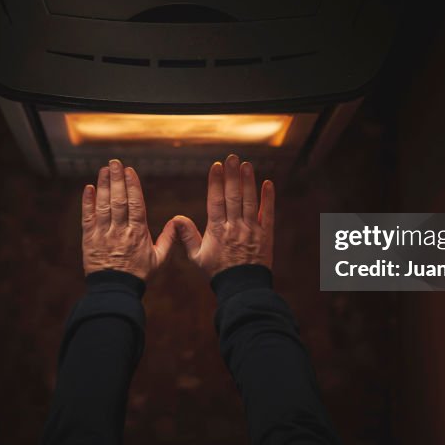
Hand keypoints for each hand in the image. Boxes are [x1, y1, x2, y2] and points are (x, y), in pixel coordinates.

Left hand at [81, 159, 172, 279]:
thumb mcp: (159, 259)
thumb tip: (178, 221)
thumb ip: (169, 239)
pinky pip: (87, 217)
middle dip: (116, 179)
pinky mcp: (89, 239)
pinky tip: (89, 188)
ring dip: (103, 186)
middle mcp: (120, 231)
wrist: (115, 291)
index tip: (130, 171)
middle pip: (118, 200)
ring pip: (103, 205)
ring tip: (104, 169)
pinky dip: (87, 202)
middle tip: (115, 162)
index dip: (132, 186)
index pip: (135, 204)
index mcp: (138, 233)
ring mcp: (103, 234)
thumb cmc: (139, 274)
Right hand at [169, 154, 274, 276]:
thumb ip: (187, 236)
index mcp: (217, 231)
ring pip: (250, 201)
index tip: (216, 166)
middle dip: (232, 176)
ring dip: (248, 182)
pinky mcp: (266, 234)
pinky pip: (268, 213)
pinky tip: (268, 183)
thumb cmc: (217, 271)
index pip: (215, 201)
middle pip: (233, 197)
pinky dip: (268, 198)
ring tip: (247, 165)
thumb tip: (176, 218)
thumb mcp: (197, 257)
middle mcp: (234, 227)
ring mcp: (251, 230)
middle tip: (232, 158)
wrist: (242, 287)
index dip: (216, 182)